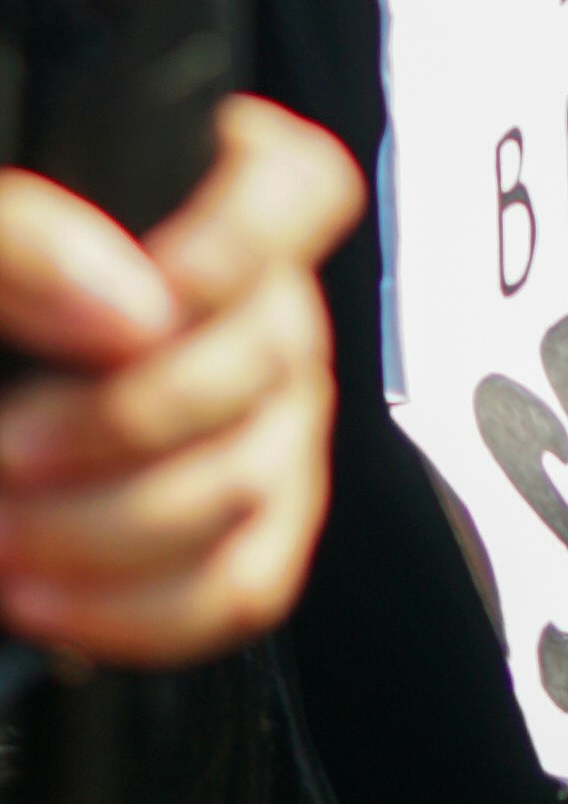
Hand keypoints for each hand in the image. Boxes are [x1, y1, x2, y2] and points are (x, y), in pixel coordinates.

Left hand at [0, 97, 362, 664]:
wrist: (0, 395)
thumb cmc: (8, 307)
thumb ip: (35, 242)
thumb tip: (138, 314)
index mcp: (228, 198)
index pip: (302, 193)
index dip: (241, 242)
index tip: (145, 287)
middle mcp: (276, 307)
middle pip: (259, 363)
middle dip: (113, 427)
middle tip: (7, 444)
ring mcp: (281, 423)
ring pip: (242, 488)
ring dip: (97, 528)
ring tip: (4, 529)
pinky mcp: (260, 529)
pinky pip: (240, 587)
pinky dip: (132, 611)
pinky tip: (41, 591)